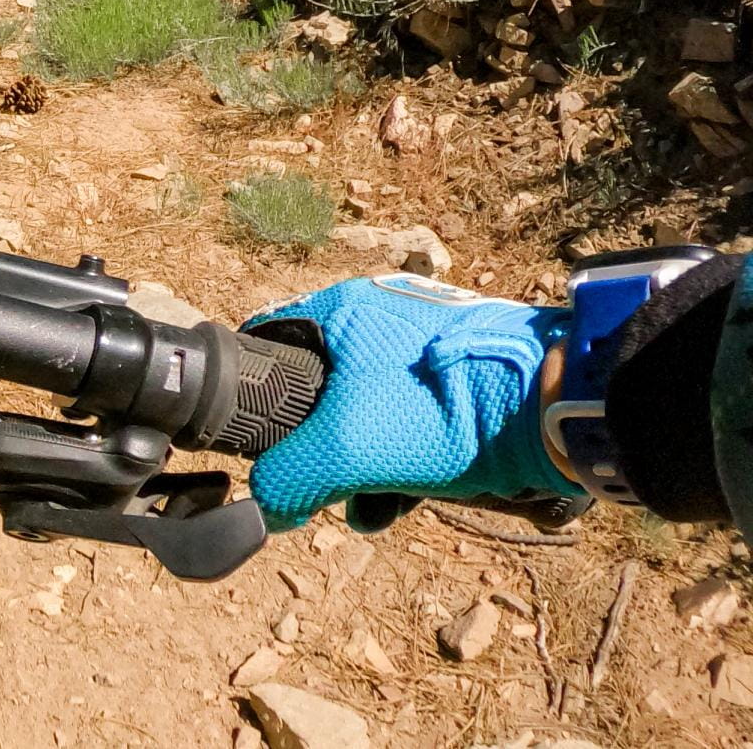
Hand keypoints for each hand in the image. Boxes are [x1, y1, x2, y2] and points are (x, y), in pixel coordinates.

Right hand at [245, 275, 582, 530]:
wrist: (564, 404)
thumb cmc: (444, 410)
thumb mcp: (347, 449)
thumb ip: (289, 477)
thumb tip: (265, 506)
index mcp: (343, 307)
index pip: (267, 340)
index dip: (252, 395)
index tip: (257, 444)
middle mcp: (381, 313)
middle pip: (318, 386)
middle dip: (315, 446)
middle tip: (322, 486)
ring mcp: (426, 342)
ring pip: (366, 408)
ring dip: (360, 463)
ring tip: (370, 508)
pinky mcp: (463, 373)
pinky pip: (410, 418)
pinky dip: (401, 459)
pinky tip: (406, 502)